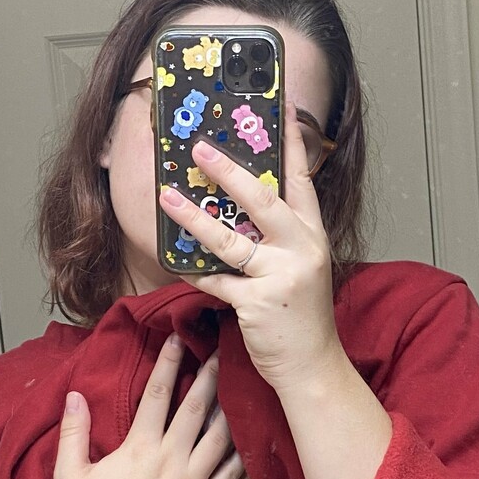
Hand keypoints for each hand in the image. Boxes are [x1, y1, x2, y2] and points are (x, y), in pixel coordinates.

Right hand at [53, 335, 242, 478]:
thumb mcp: (69, 476)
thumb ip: (73, 433)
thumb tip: (74, 395)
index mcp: (138, 449)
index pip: (157, 395)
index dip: (168, 363)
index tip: (177, 339)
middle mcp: (170, 460)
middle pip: (196, 408)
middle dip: (210, 375)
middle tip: (223, 350)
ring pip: (219, 437)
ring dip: (230, 408)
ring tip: (242, 385)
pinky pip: (230, 476)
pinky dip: (242, 455)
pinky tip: (252, 437)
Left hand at [157, 106, 340, 392]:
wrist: (312, 366)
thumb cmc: (301, 315)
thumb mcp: (301, 267)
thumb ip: (278, 237)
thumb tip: (238, 208)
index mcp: (312, 235)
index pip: (301, 181)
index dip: (291, 147)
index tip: (281, 112)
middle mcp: (300, 249)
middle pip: (261, 200)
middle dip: (228, 171)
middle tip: (200, 147)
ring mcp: (279, 275)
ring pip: (228, 239)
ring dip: (193, 216)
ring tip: (166, 196)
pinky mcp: (256, 302)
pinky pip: (214, 280)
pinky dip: (192, 271)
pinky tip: (173, 258)